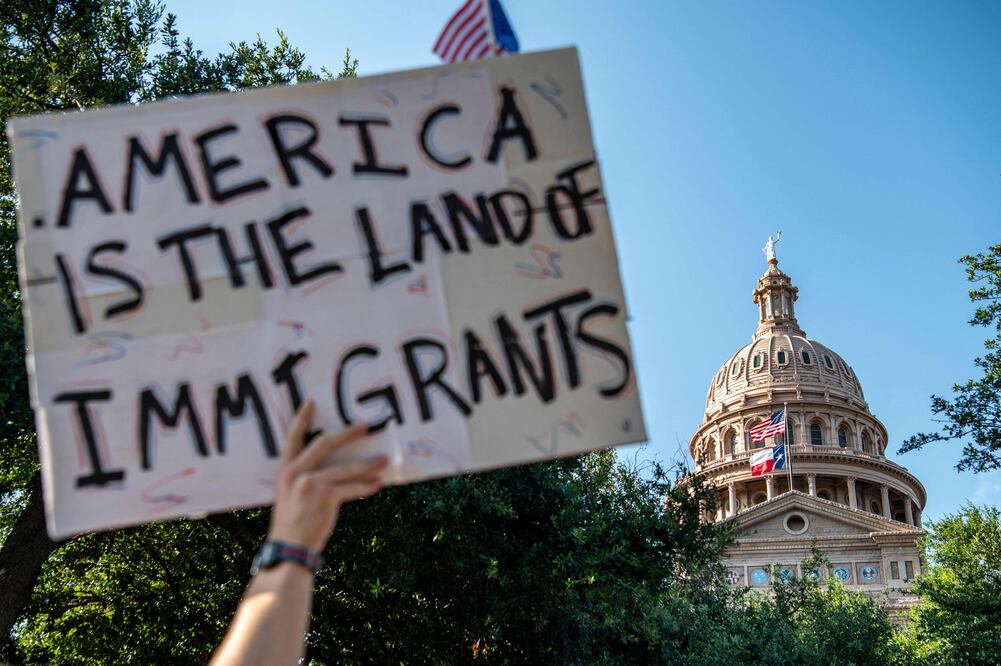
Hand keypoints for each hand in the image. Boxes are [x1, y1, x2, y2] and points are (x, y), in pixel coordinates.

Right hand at [267, 401, 387, 552]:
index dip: (302, 418)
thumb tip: (331, 465)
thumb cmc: (292, 522)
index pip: (292, 437)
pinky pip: (352, 488)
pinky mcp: (325, 497)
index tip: (312, 401)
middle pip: (325, 443)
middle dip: (348, 433)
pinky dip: (366, 486)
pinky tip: (378, 484)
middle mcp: (296, 472)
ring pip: (346, 467)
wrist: (290, 548)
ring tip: (384, 459)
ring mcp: (310, 484)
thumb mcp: (290, 493)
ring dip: (368, 464)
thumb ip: (304, 476)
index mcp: (285, 469)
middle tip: (365, 426)